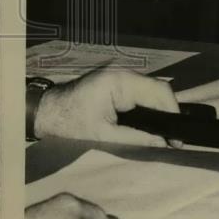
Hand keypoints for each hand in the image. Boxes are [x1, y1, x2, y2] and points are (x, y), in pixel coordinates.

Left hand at [33, 68, 181, 147]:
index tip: (177, 137)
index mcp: (120, 81)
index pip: (160, 91)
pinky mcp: (116, 83)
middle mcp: (123, 73)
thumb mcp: (103, 136)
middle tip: (172, 139)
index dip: (173, 113)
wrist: (41, 114)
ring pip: (151, 91)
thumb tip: (163, 145)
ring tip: (163, 134)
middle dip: (167, 113)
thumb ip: (135, 139)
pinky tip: (149, 124)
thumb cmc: (68, 125)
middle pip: (158, 89)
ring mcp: (120, 76)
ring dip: (158, 111)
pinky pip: (140, 93)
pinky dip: (147, 108)